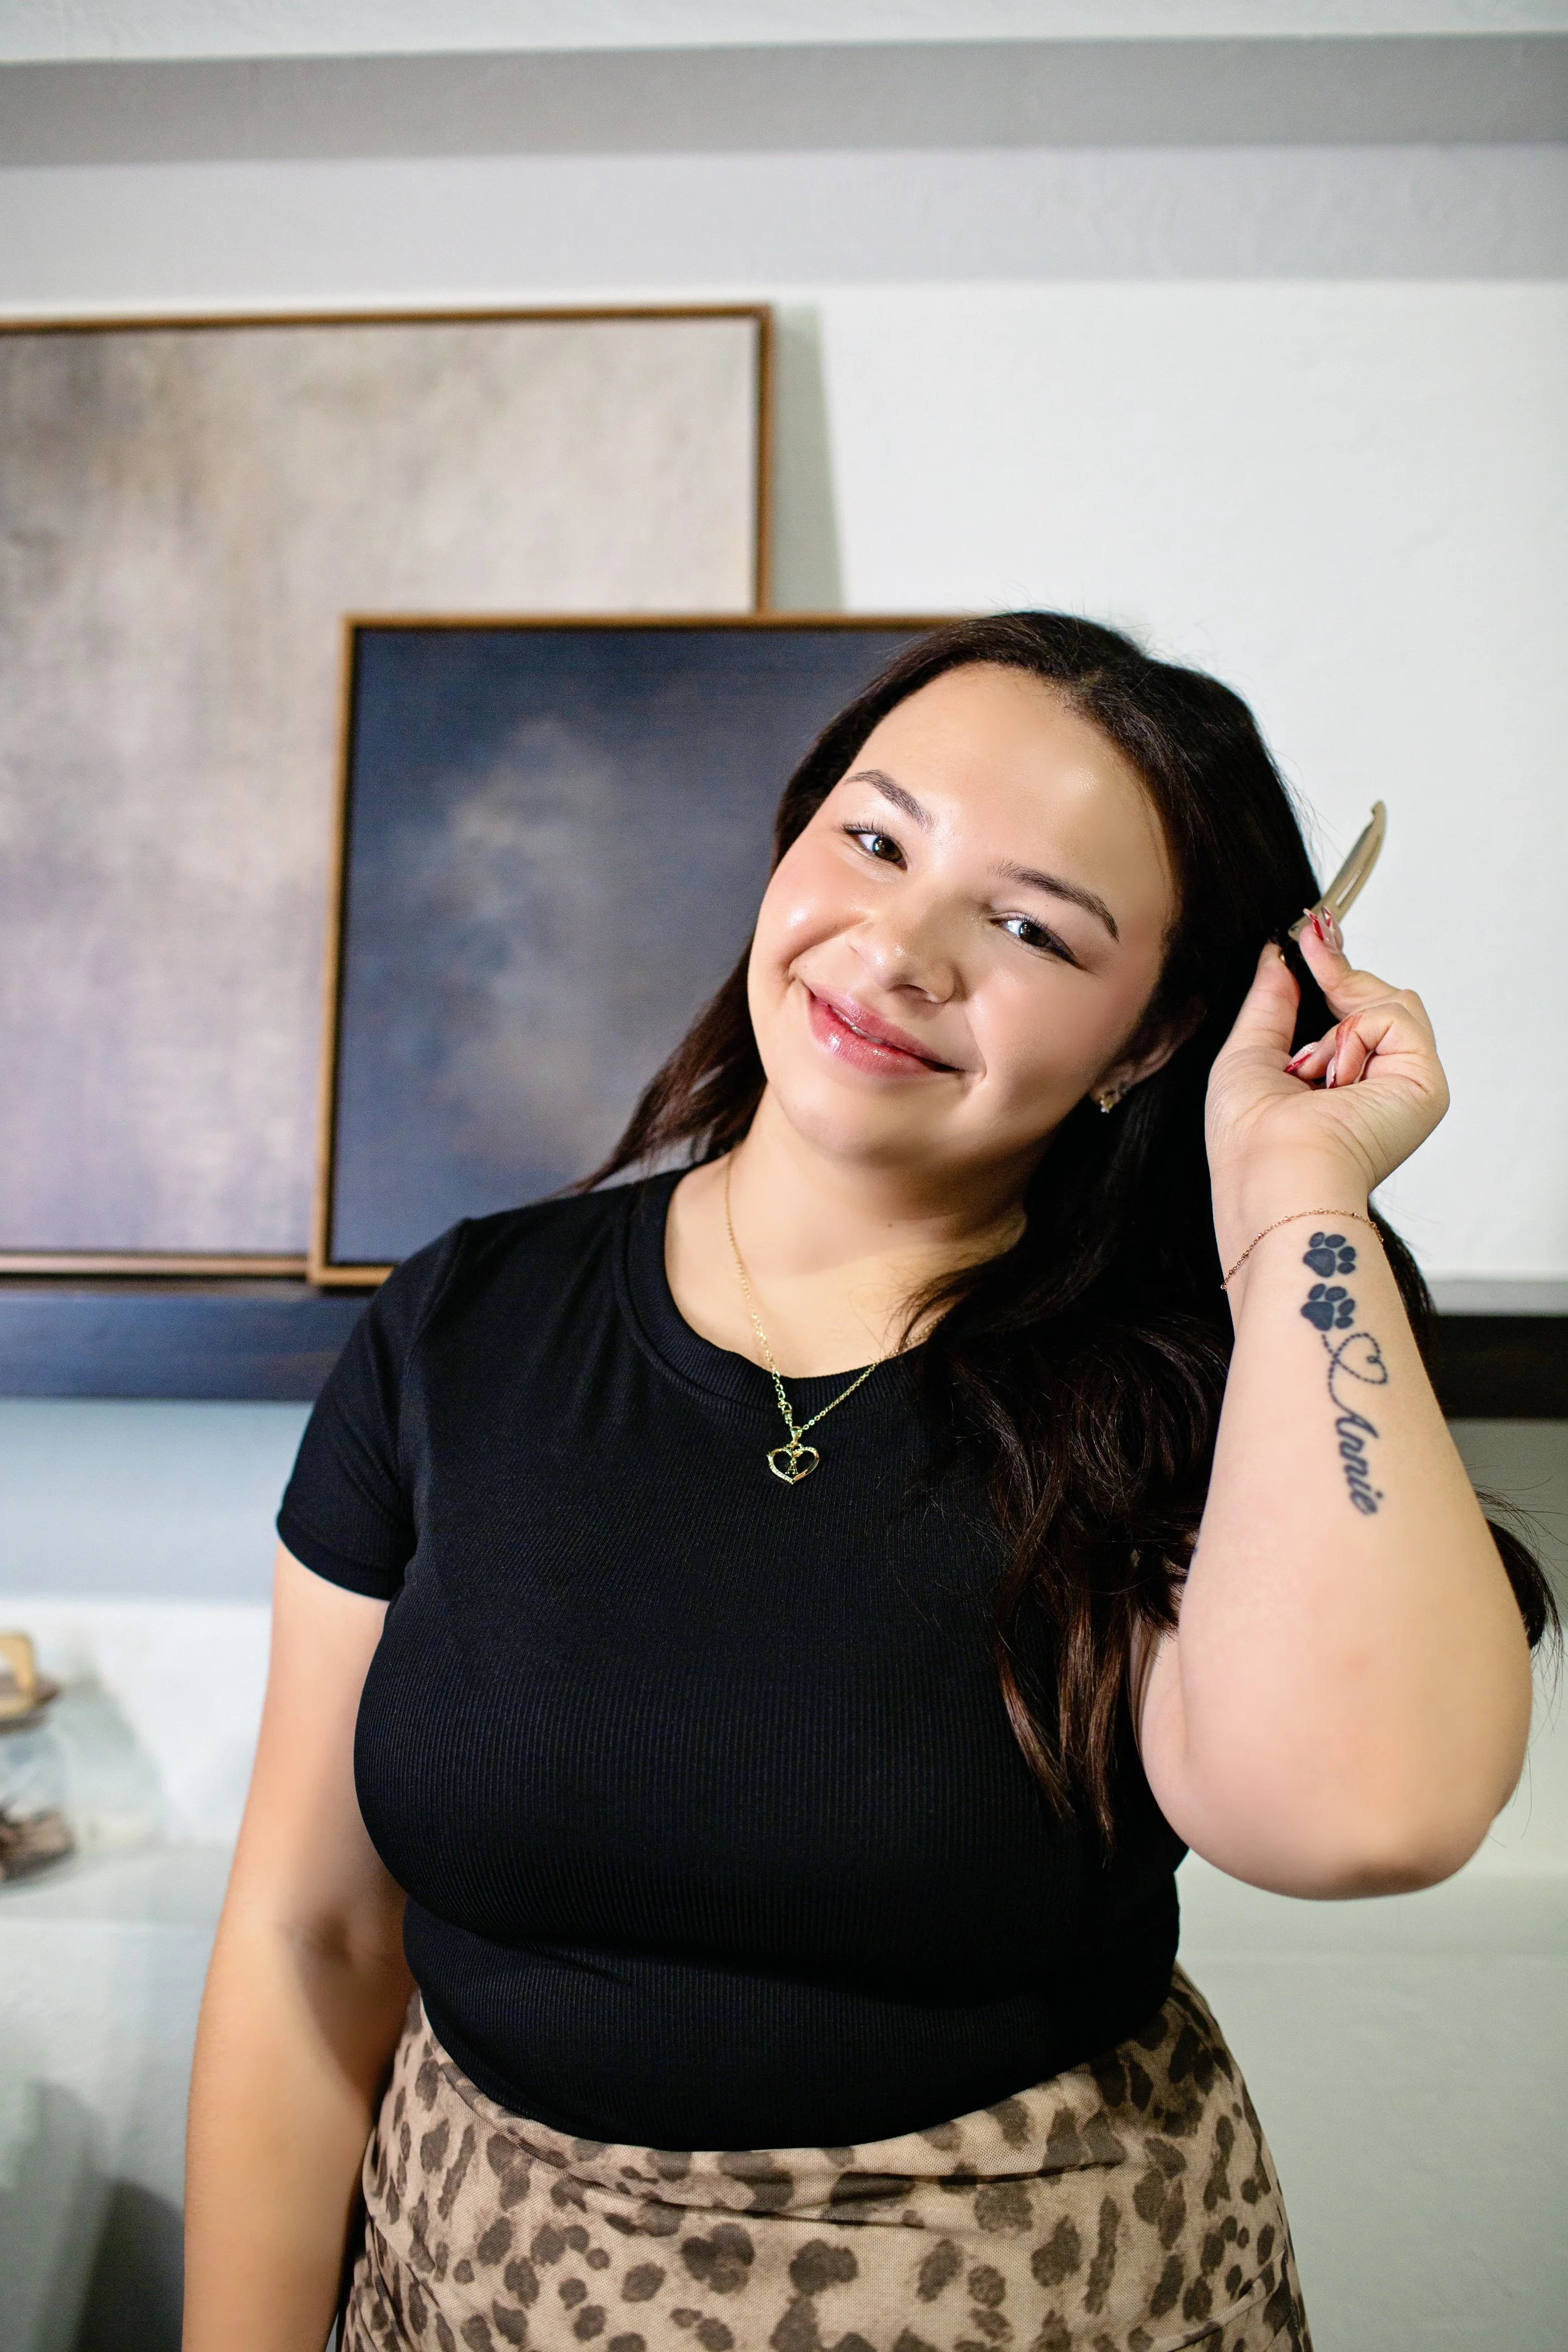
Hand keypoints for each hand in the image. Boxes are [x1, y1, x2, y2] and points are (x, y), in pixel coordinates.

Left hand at [1205, 912, 1448, 1219]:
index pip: (1354, 1011)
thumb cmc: (1250, 1140)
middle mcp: (1379, 1087)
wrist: (1273, 1176)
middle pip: (1379, 999)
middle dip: (1339, 975)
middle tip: (1312, 941)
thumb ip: (1271, 1002)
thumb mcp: (1249, 1052)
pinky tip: (1335, 1074)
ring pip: (1391, 1003)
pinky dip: (1355, 1034)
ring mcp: (1405, 1084)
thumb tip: (1280, 956)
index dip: (1335, 969)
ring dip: (1339, 1021)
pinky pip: (1395, 1016)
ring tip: (1311, 1067)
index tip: (1313, 930)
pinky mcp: (1424, 1083)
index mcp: (1340, 1087)